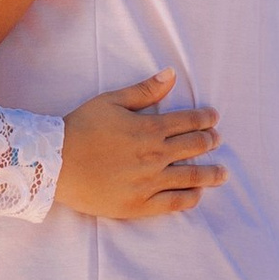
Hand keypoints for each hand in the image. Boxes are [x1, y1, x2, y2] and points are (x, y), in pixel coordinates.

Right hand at [55, 69, 226, 222]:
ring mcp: (150, 182)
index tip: (214, 119)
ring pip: (191, 177)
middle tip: (217, 140)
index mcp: (149, 128)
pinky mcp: (140, 204)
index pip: (188, 122)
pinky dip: (190, 198)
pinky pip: (174, 203)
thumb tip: (171, 75)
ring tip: (223, 173)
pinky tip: (197, 194)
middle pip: (194, 147)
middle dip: (210, 141)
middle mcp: (155, 155)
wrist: (55, 163)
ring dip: (211, 174)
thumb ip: (145, 91)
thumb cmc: (81, 127)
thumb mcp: (111, 101)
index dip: (205, 119)